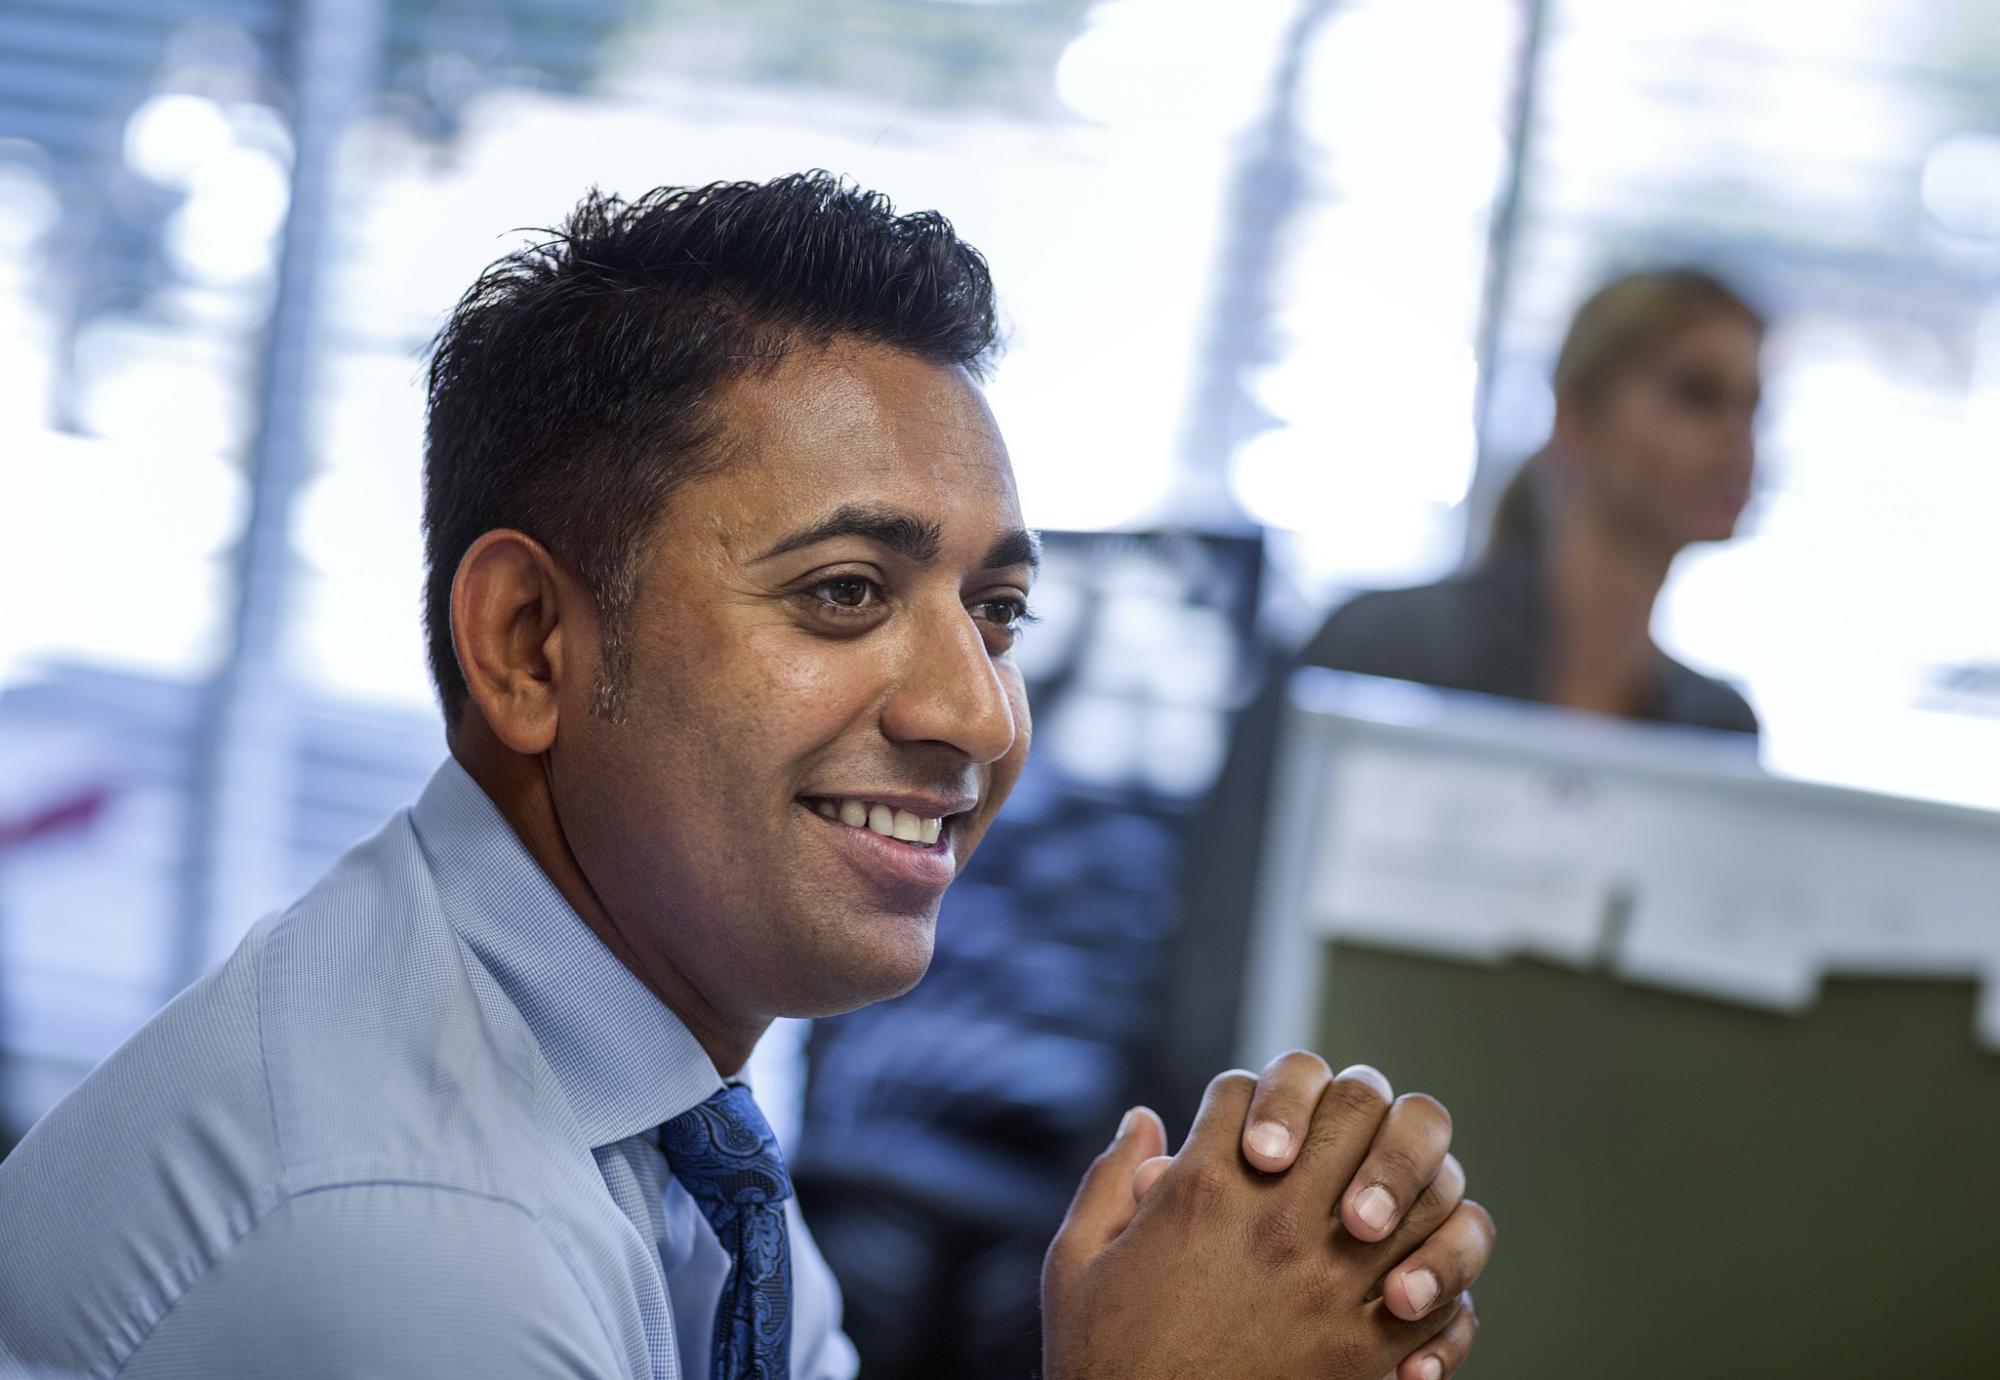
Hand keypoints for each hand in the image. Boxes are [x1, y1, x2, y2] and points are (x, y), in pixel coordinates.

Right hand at [1042, 1053, 1492, 1379]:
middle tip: (1332, 1142)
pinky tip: (1410, 1281)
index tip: (1245, 1135)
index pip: (1247, 1088)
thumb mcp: (1076, 1262)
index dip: (1250, 1099)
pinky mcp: (1368, 1348)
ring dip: (1412, 1175)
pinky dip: (1441, 1271)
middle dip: (1348, 1105)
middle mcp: (1278, 1219)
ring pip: (1422, 1179)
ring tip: (1384, 1200)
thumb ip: (1109, 1181)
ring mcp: (1333, 1281)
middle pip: (1353, 1102)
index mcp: (1202, 1188)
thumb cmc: (1105, 1362)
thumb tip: (1142, 1121)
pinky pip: (1445, 1285)